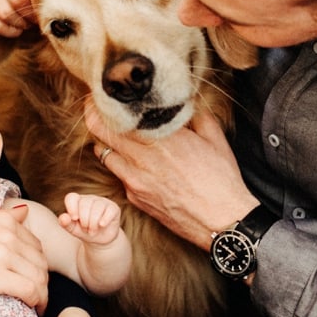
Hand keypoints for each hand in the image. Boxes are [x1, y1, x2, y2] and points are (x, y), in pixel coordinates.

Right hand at [0, 205, 49, 310]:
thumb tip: (24, 211)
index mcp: (1, 219)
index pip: (35, 243)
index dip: (37, 263)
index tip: (32, 277)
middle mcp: (6, 233)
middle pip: (41, 262)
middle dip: (42, 280)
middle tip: (36, 295)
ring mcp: (1, 254)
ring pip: (39, 277)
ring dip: (42, 294)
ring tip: (35, 306)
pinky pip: (30, 291)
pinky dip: (37, 302)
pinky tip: (32, 309)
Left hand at [57, 192, 121, 244]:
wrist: (100, 239)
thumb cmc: (84, 231)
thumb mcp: (73, 230)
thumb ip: (66, 224)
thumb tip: (63, 217)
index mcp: (78, 201)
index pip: (71, 197)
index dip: (71, 208)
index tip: (74, 219)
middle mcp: (90, 199)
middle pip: (84, 204)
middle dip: (84, 220)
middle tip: (85, 229)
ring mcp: (102, 202)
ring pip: (97, 207)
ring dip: (93, 223)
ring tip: (92, 231)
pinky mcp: (113, 208)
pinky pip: (109, 210)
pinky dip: (104, 219)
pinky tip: (102, 225)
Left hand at [86, 100, 257, 247]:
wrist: (220, 220)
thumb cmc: (221, 179)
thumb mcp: (214, 138)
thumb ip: (195, 116)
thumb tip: (183, 105)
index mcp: (161, 137)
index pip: (117, 115)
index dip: (105, 103)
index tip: (104, 97)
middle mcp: (142, 158)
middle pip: (100, 132)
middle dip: (95, 117)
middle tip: (96, 108)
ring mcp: (134, 180)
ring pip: (104, 154)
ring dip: (106, 143)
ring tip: (114, 135)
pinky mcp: (134, 198)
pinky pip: (119, 175)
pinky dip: (122, 165)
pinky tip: (134, 162)